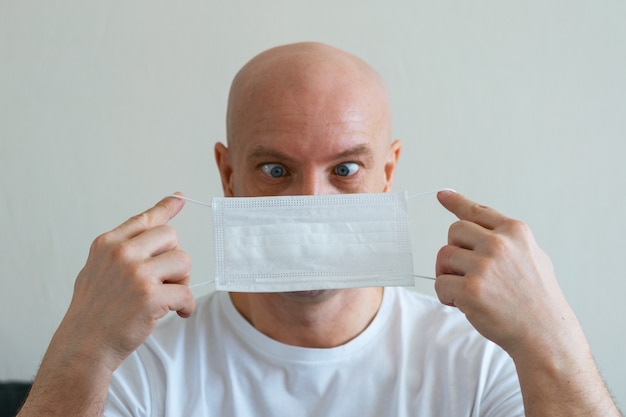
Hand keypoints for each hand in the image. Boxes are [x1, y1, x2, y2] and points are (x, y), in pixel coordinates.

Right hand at [59, 194, 195, 371]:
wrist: (83, 346)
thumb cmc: (94, 310)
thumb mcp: (97, 269)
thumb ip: (122, 249)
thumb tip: (151, 227)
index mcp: (108, 244)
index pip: (145, 219)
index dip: (166, 208)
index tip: (180, 198)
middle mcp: (121, 253)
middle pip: (171, 236)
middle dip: (174, 258)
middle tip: (165, 280)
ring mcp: (136, 274)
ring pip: (183, 261)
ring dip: (182, 280)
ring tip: (168, 296)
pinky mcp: (150, 297)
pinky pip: (187, 293)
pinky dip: (188, 305)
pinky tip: (180, 312)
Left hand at [434, 190, 574, 356]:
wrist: (545, 334)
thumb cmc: (537, 298)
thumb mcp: (533, 257)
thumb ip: (508, 240)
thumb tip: (481, 227)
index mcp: (515, 232)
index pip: (477, 211)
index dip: (456, 202)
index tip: (442, 195)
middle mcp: (499, 244)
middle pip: (453, 232)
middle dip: (455, 251)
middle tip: (466, 272)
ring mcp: (484, 266)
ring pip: (443, 257)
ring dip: (448, 274)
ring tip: (468, 290)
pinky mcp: (471, 289)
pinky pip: (439, 283)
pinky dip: (446, 295)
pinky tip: (463, 304)